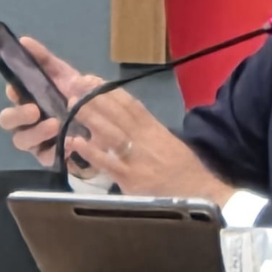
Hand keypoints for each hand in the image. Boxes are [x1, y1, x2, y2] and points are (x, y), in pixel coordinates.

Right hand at [0, 37, 93, 173]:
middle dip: (16, 115)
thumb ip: (45, 59)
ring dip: (35, 133)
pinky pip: (45, 158)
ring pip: (22, 141)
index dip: (11, 92)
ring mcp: (38, 141)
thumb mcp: (65, 76)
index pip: (12, 95)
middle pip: (7, 121)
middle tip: (34, 110)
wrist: (108, 123)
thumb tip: (24, 40)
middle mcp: (28, 121)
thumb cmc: (79, 97)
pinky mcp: (52, 158)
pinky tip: (68, 143)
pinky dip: (54, 151)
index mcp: (29, 100)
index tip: (17, 89)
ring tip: (54, 125)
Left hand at [62, 84, 235, 204]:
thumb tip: (126, 121)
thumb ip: (148, 132)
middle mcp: (144, 139)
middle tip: (75, 84)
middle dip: (95, 98)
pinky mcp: (130, 178)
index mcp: (154, 129)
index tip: (91, 79)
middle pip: (117, 114)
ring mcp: (136, 158)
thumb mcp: (168, 142)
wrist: (199, 192)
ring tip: (72, 104)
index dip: (109, 91)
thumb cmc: (183, 168)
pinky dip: (92, 152)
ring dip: (90, 117)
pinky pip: (108, 163)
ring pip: (110, 133)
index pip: (130, 105)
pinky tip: (76, 142)